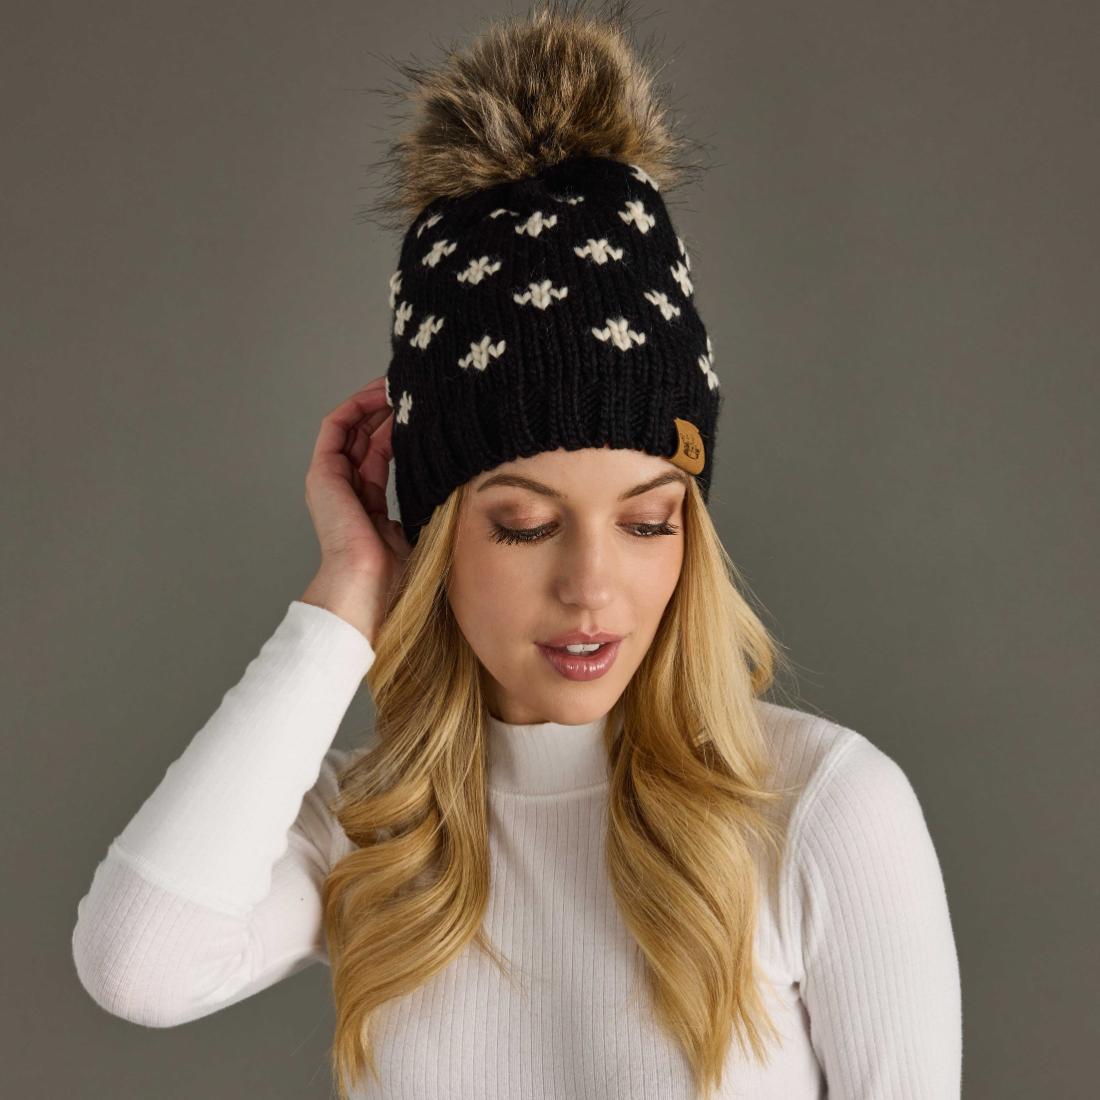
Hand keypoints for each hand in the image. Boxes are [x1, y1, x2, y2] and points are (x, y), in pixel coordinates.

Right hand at [300, 376, 411, 643]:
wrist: (366, 583)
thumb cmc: (395, 569)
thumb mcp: (419, 525)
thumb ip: (426, 501)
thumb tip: (457, 482)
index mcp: (367, 502)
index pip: (383, 454)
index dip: (401, 431)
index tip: (427, 414)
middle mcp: (347, 486)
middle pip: (366, 435)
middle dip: (389, 411)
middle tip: (416, 392)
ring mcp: (332, 478)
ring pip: (352, 426)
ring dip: (374, 402)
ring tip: (400, 386)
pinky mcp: (322, 472)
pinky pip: (335, 426)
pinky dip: (356, 406)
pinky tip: (380, 394)